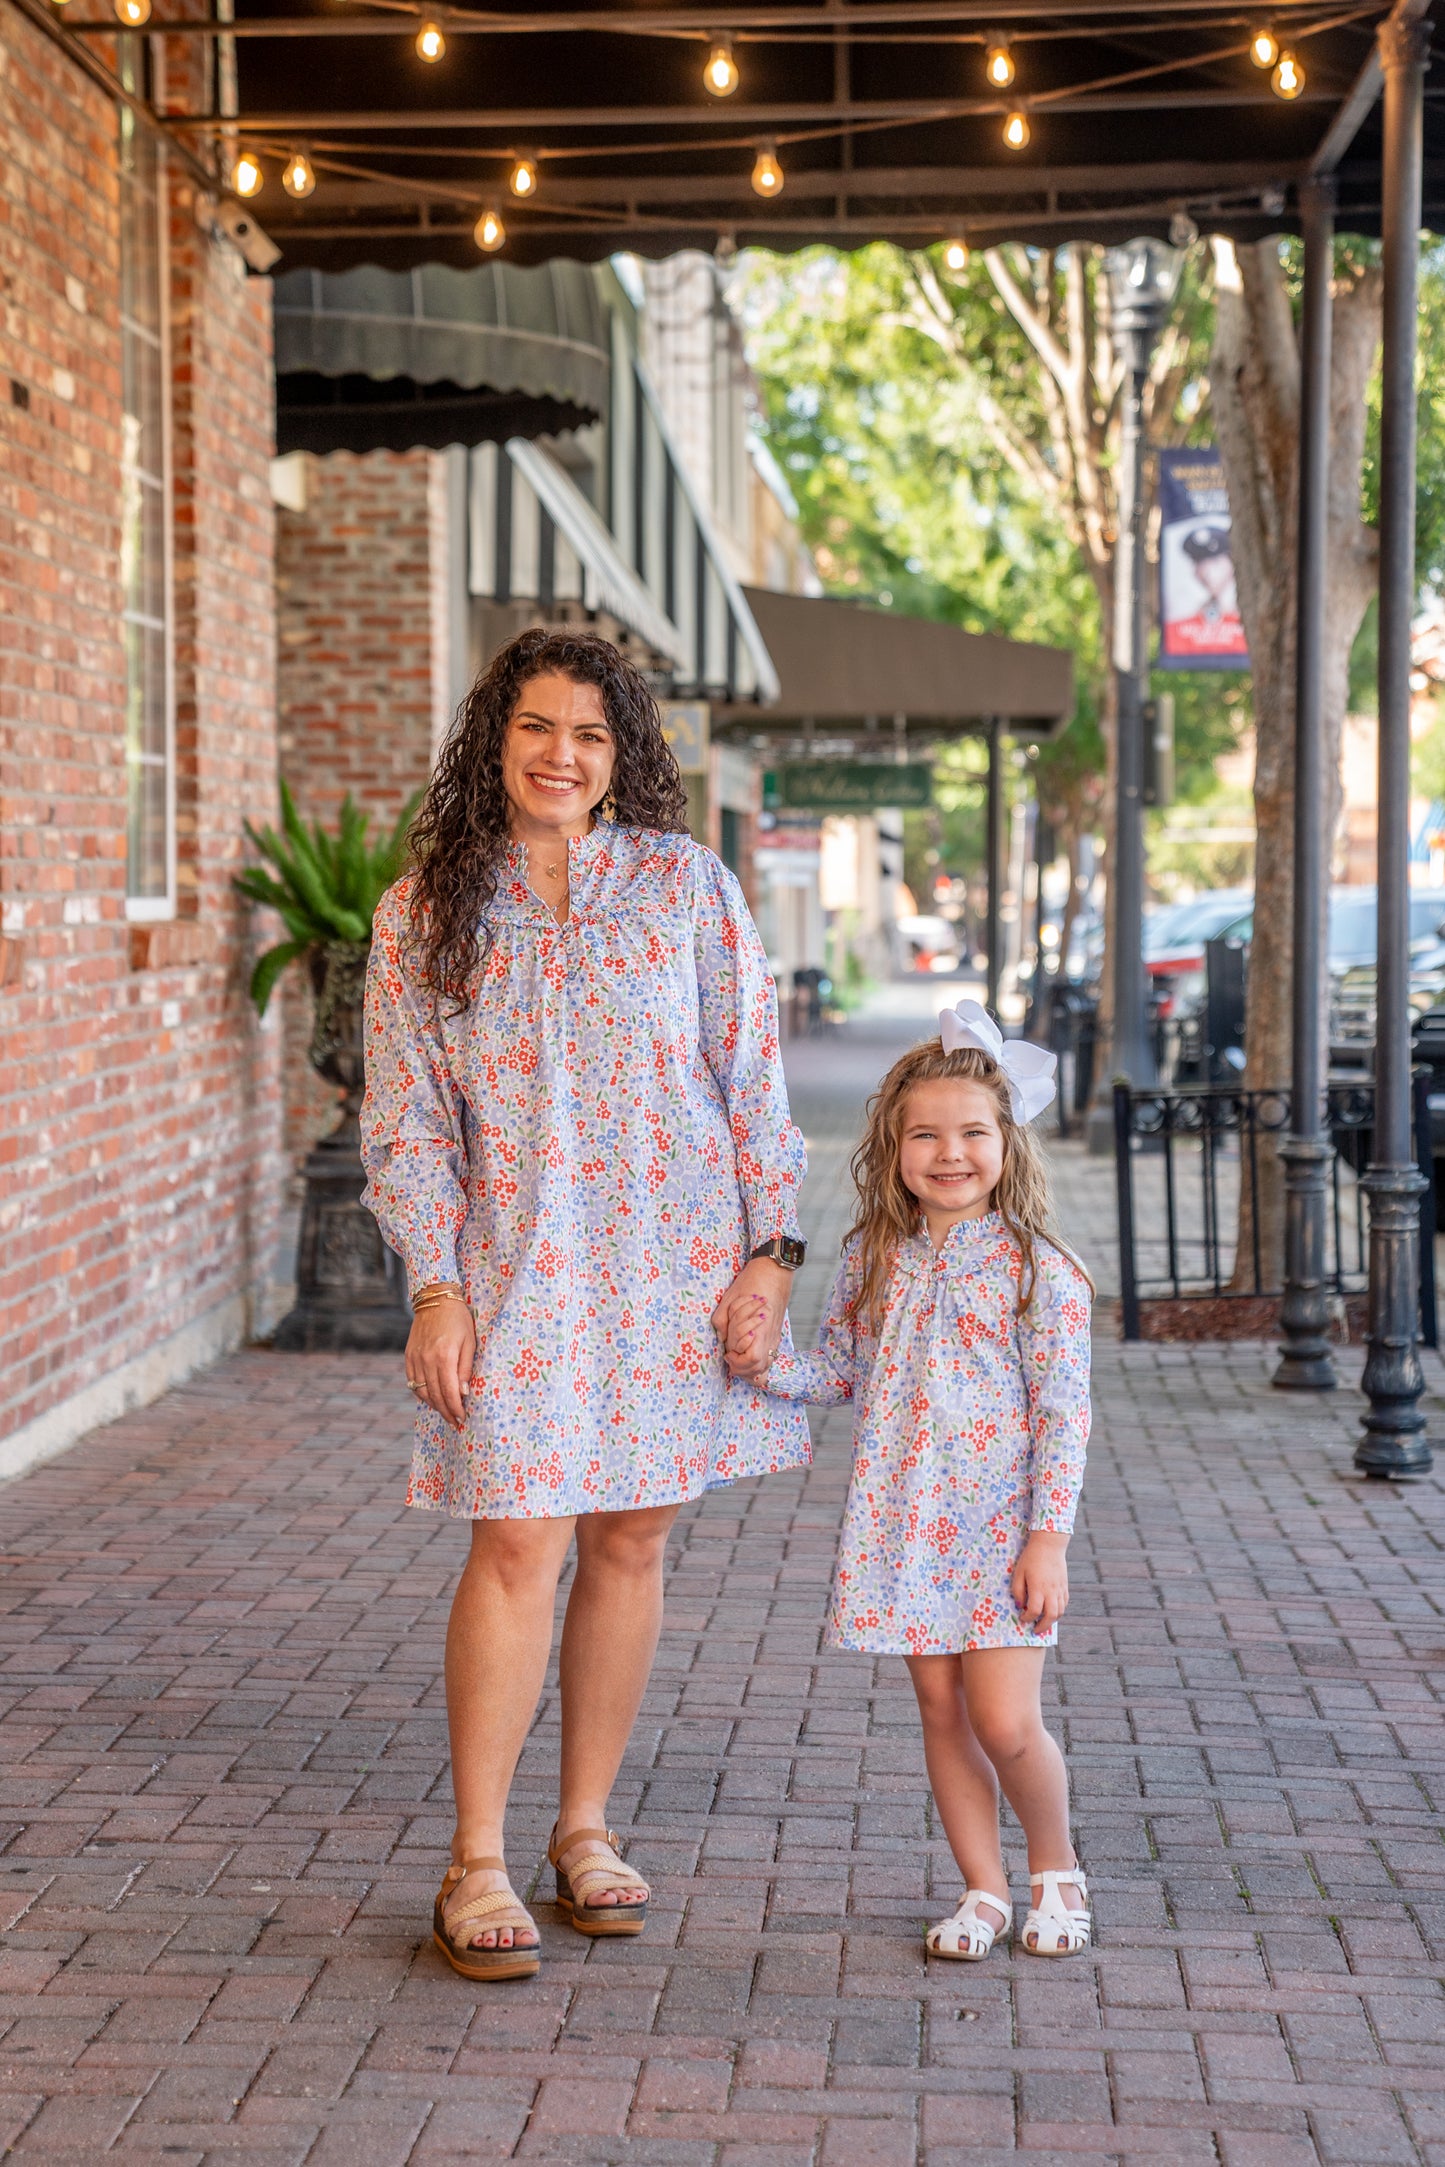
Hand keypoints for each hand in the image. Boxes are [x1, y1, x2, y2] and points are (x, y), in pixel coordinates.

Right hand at [405, 1300, 475, 1430]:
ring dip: (434, 1406)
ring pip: (422, 1391)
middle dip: (446, 1412)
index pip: (449, 1392)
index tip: (462, 1419)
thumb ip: (466, 1368)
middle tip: (455, 1423)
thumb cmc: (458, 1319)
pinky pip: (412, 1382)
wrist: (435, 1299)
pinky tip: (432, 1398)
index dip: (455, 1408)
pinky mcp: (408, 1356)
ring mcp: (415, 1358)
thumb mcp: (470, 1342)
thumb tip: (463, 1393)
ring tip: (445, 1413)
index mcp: (444, 1356)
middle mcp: (426, 1360)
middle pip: (435, 1395)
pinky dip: (421, 1394)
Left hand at [711, 1257, 790, 1382]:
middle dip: (742, 1370)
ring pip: (766, 1365)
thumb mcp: (729, 1299)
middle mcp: (770, 1336)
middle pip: (760, 1368)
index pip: (752, 1359)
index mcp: (760, 1328)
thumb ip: (722, 1322)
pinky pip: (768, 1356)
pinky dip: (757, 1361)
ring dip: (750, 1368)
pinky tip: (746, 1355)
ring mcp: (775, 1336)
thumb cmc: (752, 1282)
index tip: (727, 1353)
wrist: (774, 1270)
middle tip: (730, 1358)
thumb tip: (721, 1339)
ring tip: (737, 1359)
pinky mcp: (775, 1333)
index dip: (738, 1362)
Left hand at [1011, 1531, 1069, 1633]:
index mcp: (1038, 1587)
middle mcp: (1051, 1591)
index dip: (1027, 1618)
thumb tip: (1020, 1605)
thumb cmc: (1031, 1557)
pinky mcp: (1065, 1586)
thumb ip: (1018, 1590)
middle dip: (1042, 1626)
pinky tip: (1052, 1611)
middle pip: (1051, 1616)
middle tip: (1035, 1630)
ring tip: (1043, 1623)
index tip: (1022, 1617)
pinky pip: (1064, 1603)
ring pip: (1060, 1612)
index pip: (1035, 1610)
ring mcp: (1060, 1589)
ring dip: (1052, 1621)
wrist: (1049, 1544)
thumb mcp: (1018, 1572)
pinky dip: (1059, 1611)